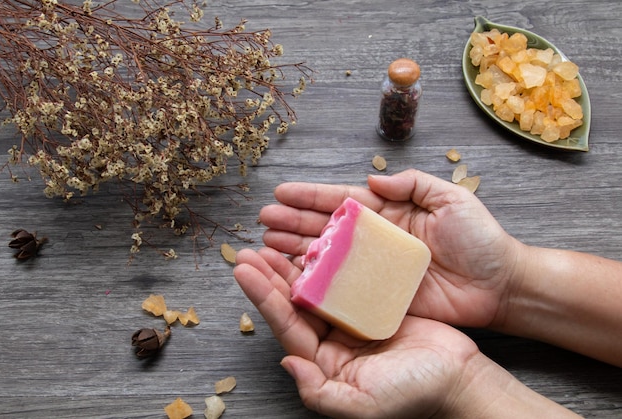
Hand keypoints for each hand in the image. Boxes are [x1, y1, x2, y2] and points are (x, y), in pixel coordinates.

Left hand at [233, 247, 482, 418]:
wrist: (458, 379)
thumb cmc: (413, 395)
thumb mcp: (362, 405)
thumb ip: (319, 392)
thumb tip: (286, 362)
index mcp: (324, 364)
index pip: (286, 326)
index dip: (263, 298)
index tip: (243, 270)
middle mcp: (332, 342)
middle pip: (294, 305)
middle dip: (269, 278)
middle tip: (249, 251)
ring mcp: (352, 322)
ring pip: (315, 290)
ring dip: (293, 267)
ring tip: (271, 244)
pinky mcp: (372, 306)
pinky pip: (344, 282)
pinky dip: (328, 264)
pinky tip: (316, 246)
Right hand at [258, 169, 524, 328]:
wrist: (500, 285)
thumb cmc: (480, 240)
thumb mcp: (451, 199)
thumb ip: (413, 184)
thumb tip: (372, 180)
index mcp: (390, 212)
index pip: (342, 201)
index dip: (311, 196)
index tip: (281, 192)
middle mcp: (376, 240)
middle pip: (326, 228)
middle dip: (293, 223)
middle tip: (264, 221)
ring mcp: (375, 269)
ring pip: (328, 258)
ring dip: (296, 250)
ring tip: (268, 245)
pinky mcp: (380, 296)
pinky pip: (343, 289)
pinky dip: (317, 283)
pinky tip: (294, 277)